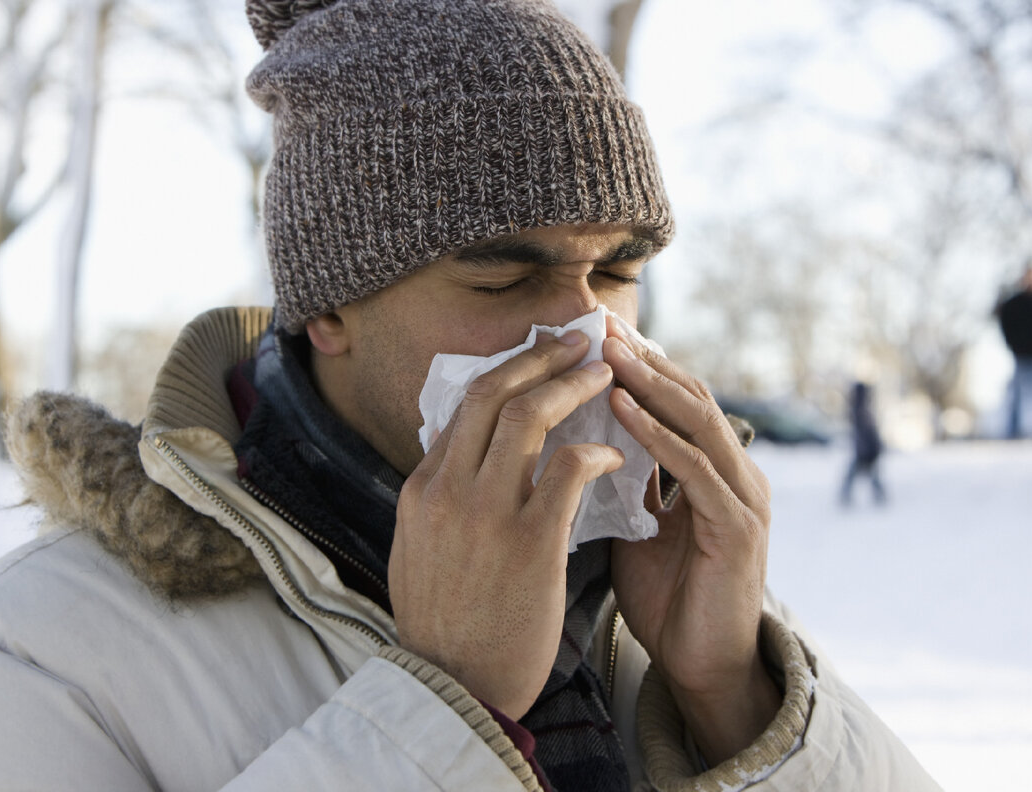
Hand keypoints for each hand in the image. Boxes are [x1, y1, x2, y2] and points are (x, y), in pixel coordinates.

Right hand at [389, 333, 623, 719]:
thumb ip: (437, 501)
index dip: (506, 373)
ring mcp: (487, 513)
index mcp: (421, 490)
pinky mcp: (531, 543)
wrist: (452, 690)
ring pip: (529, 416)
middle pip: (491, 393)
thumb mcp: (418, 552)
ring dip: (572, 385)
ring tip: (605, 373)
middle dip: (538, 356)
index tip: (537, 358)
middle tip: (576, 340)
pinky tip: (614, 455)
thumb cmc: (443, 626)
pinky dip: (596, 449)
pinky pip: (571, 468)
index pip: (461, 408)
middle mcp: (447, 490)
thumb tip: (455, 458)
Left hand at [603, 319, 779, 764]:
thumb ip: (621, 479)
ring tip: (608, 351)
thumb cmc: (666, 597)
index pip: (673, 399)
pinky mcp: (738, 528)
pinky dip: (658, 434)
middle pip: (688, 394)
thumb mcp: (635, 525)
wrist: (702, 668)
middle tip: (598, 323)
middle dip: (642, 357)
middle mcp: (734, 472)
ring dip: (649, 381)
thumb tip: (574, 435)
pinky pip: (696, 470)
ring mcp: (743, 497)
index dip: (635, 363)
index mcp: (710, 469)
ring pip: (697, 419)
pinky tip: (621, 408)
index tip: (590, 331)